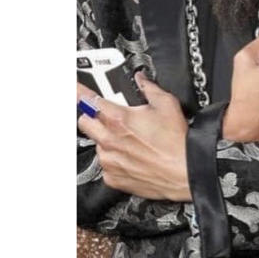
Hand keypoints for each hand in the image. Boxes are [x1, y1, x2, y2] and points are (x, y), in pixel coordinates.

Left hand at [77, 73, 191, 200]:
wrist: (185, 171)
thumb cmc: (177, 143)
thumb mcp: (167, 104)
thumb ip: (149, 88)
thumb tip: (142, 80)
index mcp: (118, 119)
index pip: (87, 100)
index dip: (77, 91)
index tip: (72, 89)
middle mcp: (109, 139)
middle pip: (84, 121)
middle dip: (92, 115)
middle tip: (107, 115)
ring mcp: (109, 160)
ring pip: (95, 144)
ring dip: (105, 139)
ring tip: (128, 139)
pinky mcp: (113, 177)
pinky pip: (105, 164)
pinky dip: (114, 159)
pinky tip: (131, 156)